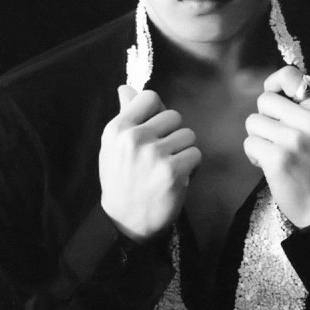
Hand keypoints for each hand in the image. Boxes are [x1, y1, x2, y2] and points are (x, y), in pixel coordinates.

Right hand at [99, 85, 201, 242]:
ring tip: (168, 167)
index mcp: (118, 128)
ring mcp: (154, 154)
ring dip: (183, 151)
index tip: (154, 130)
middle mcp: (134, 138)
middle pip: (174, 116)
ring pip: (188, 135)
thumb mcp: (114, 146)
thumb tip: (126, 88)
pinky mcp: (173, 171)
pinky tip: (177, 178)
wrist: (126, 221)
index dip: (157, 113)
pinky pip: (196, 154)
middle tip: (161, 154)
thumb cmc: (121, 179)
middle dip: (172, 134)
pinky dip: (191, 167)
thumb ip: (125, 115)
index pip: (150, 97)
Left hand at [244, 66, 309, 227]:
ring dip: (258, 138)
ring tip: (273, 153)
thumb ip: (306, 109)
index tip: (273, 94)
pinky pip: (249, 143)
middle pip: (265, 100)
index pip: (290, 76)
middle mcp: (309, 121)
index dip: (274, 83)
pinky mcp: (277, 158)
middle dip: (264, 117)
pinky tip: (268, 166)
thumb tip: (277, 88)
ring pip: (253, 121)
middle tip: (275, 136)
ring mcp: (292, 139)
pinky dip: (254, 155)